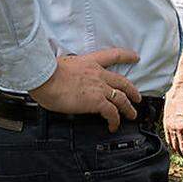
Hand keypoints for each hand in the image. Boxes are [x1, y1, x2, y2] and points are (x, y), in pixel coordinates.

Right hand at [28, 47, 142, 131]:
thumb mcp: (64, 64)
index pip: (113, 56)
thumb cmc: (47, 72)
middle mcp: (99, 74)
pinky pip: (112, 112)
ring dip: (128, 108)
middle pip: (122, 82)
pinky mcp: (97, 102)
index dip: (127, 56)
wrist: (45, 77)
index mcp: (90, 62)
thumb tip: (68, 76)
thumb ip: (72, 70)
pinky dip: (115, 120)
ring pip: (121, 99)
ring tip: (131, 115)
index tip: (135, 57)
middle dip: (132, 91)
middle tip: (137, 97)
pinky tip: (114, 125)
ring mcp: (100, 88)